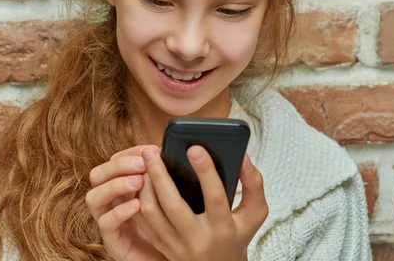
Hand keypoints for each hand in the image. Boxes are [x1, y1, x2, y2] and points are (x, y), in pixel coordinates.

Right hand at [85, 145, 166, 260]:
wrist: (170, 259)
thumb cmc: (171, 226)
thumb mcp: (167, 196)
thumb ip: (163, 177)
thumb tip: (170, 152)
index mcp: (122, 186)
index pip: (113, 161)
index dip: (129, 152)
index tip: (151, 149)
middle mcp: (110, 202)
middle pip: (97, 174)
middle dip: (119, 165)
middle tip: (142, 164)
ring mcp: (108, 221)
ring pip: (94, 197)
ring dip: (115, 185)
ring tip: (139, 181)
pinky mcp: (113, 242)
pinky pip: (105, 224)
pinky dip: (119, 211)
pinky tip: (137, 205)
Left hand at [136, 145, 268, 260]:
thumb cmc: (237, 236)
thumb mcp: (254, 213)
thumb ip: (254, 184)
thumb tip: (243, 156)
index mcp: (223, 228)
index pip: (214, 197)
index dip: (205, 171)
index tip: (195, 147)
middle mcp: (198, 239)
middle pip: (173, 204)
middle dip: (160, 174)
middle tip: (152, 151)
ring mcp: (176, 245)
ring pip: (152, 212)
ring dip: (146, 185)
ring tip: (145, 164)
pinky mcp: (161, 246)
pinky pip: (144, 221)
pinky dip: (140, 199)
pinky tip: (141, 182)